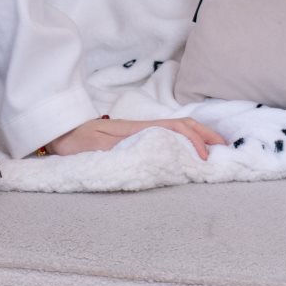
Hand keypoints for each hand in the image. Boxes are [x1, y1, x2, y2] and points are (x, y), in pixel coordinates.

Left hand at [41, 115, 229, 160]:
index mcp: (138, 129)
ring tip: (215, 149)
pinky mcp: (136, 136)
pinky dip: (186, 139)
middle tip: (225, 150)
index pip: (175, 130)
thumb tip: (147, 155)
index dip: (193, 143)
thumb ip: (119, 153)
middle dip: (206, 136)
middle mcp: (143, 127)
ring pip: (177, 128)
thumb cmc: (76, 142)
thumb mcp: (95, 149)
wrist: (59, 131)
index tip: (203, 159)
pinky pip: (168, 134)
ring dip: (199, 136)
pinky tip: (190, 149)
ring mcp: (141, 130)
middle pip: (183, 125)